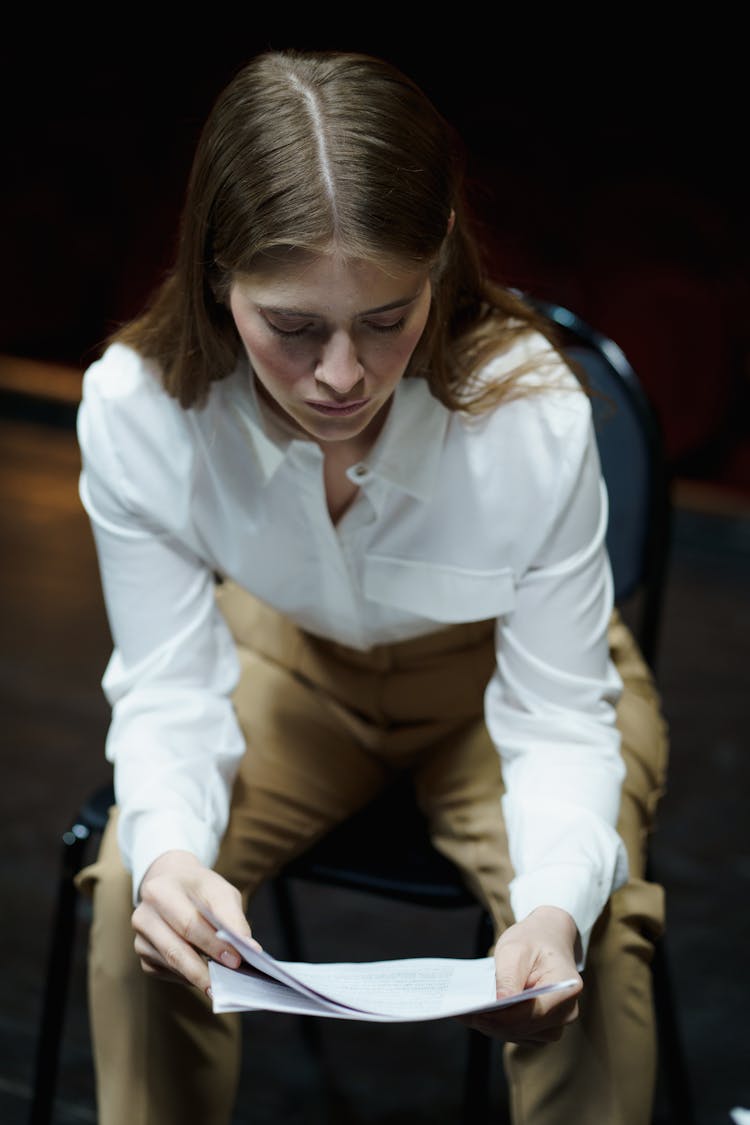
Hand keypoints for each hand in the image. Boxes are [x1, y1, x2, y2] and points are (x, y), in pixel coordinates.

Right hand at [131, 850, 258, 994]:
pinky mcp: (142, 954)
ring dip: (197, 976)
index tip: (236, 960)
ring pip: (170, 964)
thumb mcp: (220, 890)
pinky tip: (203, 975)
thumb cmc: (199, 888)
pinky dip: (186, 977)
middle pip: (175, 950)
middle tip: (227, 983)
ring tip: (221, 984)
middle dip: (204, 969)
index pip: (189, 923)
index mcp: (160, 890)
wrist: (173, 881)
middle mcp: (143, 915)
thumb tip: (249, 948)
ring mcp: (140, 937)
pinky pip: (165, 972)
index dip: (213, 944)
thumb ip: (233, 917)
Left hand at [458, 906, 582, 1043]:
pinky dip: (499, 1025)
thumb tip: (499, 1005)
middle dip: (493, 1022)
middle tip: (462, 1012)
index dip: (504, 1017)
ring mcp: (557, 1022)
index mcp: (567, 987)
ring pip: (520, 1034)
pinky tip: (479, 1014)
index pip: (534, 1012)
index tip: (476, 1014)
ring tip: (466, 1012)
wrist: (548, 936)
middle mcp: (567, 1011)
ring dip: (493, 1026)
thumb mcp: (516, 949)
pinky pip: (519, 1033)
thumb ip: (508, 978)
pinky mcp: (544, 1026)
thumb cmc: (533, 940)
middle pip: (526, 1027)